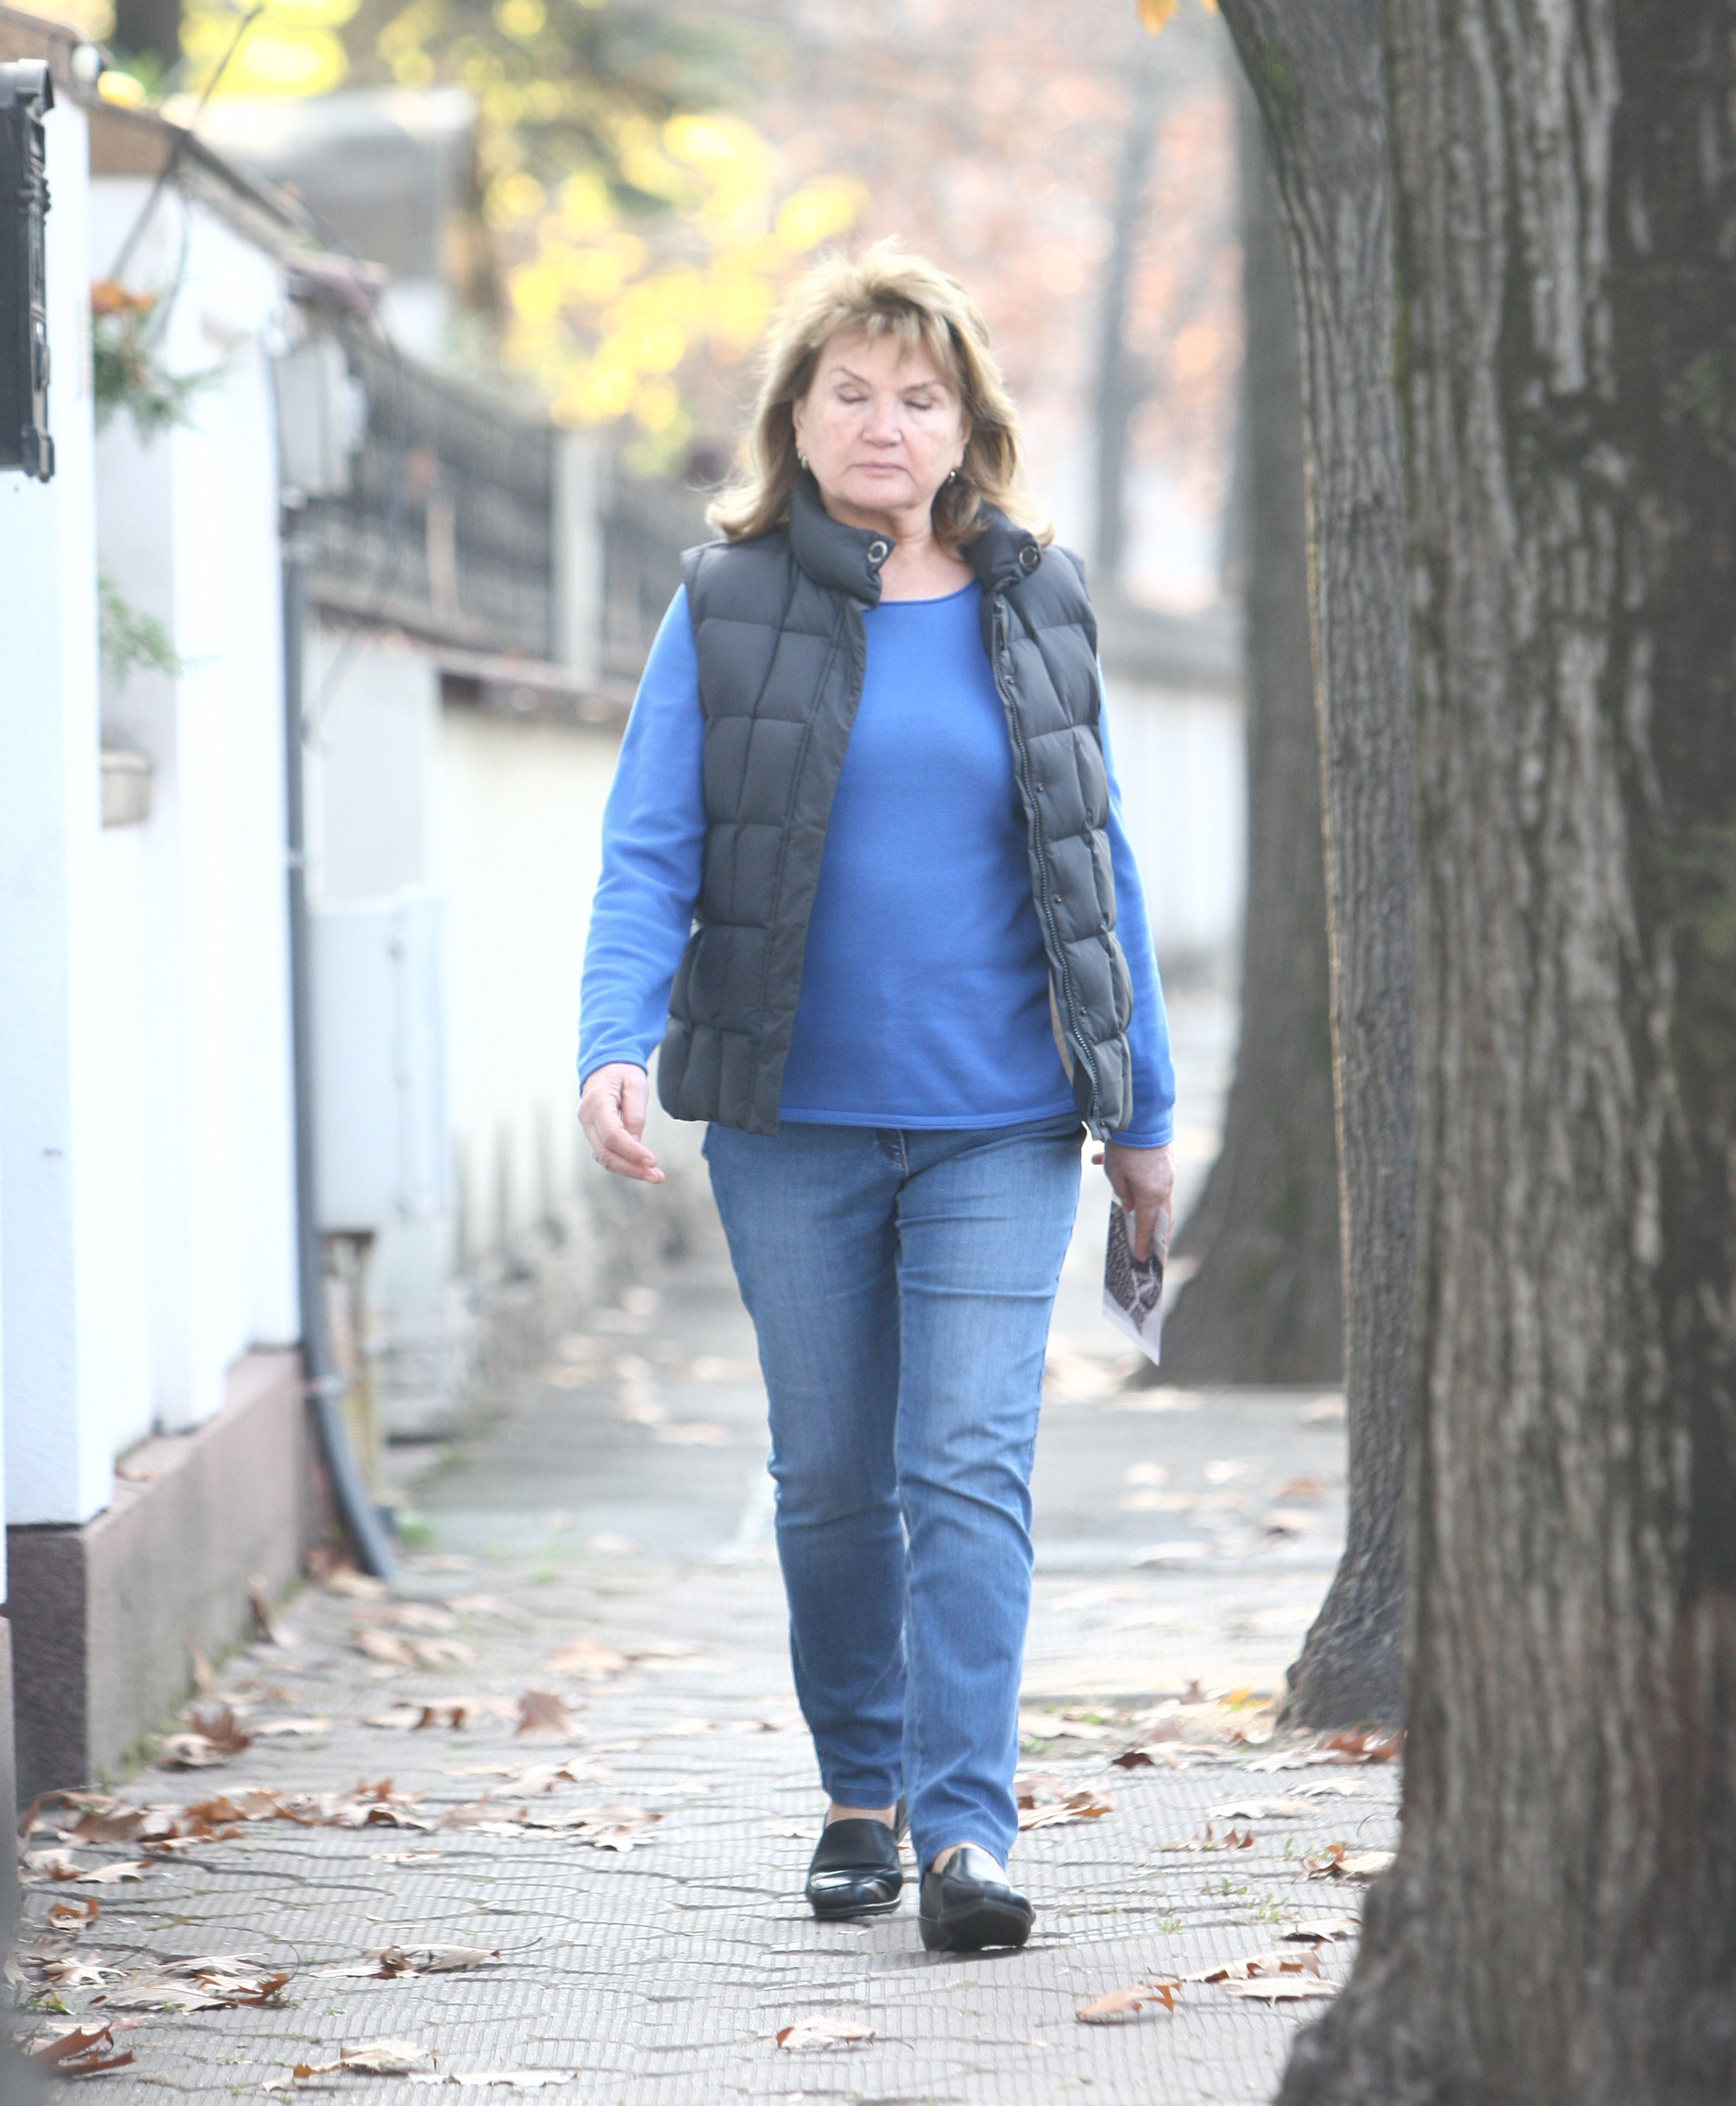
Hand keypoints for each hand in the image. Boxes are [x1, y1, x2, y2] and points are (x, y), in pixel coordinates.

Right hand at [579, 1063, 664, 1183]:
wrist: (605, 1066)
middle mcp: (586, 1118)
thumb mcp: (636, 1086)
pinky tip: (641, 1168)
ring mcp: (587, 1128)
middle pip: (606, 1154)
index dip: (632, 1151)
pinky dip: (623, 1164)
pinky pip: (606, 1154)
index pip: (612, 1135)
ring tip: (655, 1176)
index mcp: (596, 1102)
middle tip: (658, 1177)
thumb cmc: (622, 1073)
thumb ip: (635, 1115)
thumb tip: (636, 1146)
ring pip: (604, 1158)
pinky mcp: (593, 1134)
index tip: (653, 1161)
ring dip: (629, 1170)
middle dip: (632, 1169)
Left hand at [1093, 1140, 1173, 1263]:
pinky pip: (1154, 1176)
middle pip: (1161, 1216)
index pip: (1148, 1227)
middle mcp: (1164, 1186)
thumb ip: (1123, 1193)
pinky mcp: (1167, 1159)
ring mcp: (1168, 1172)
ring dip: (1144, 1203)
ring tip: (1132, 1213)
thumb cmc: (1125, 1146)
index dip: (1144, 1244)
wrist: (1142, 1115)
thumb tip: (1130, 1207)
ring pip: (1156, 1194)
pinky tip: (1108, 1164)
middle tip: (1154, 1249)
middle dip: (1157, 1234)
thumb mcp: (1115, 1173)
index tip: (1142, 1259)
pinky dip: (1139, 1179)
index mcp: (1152, 1195)